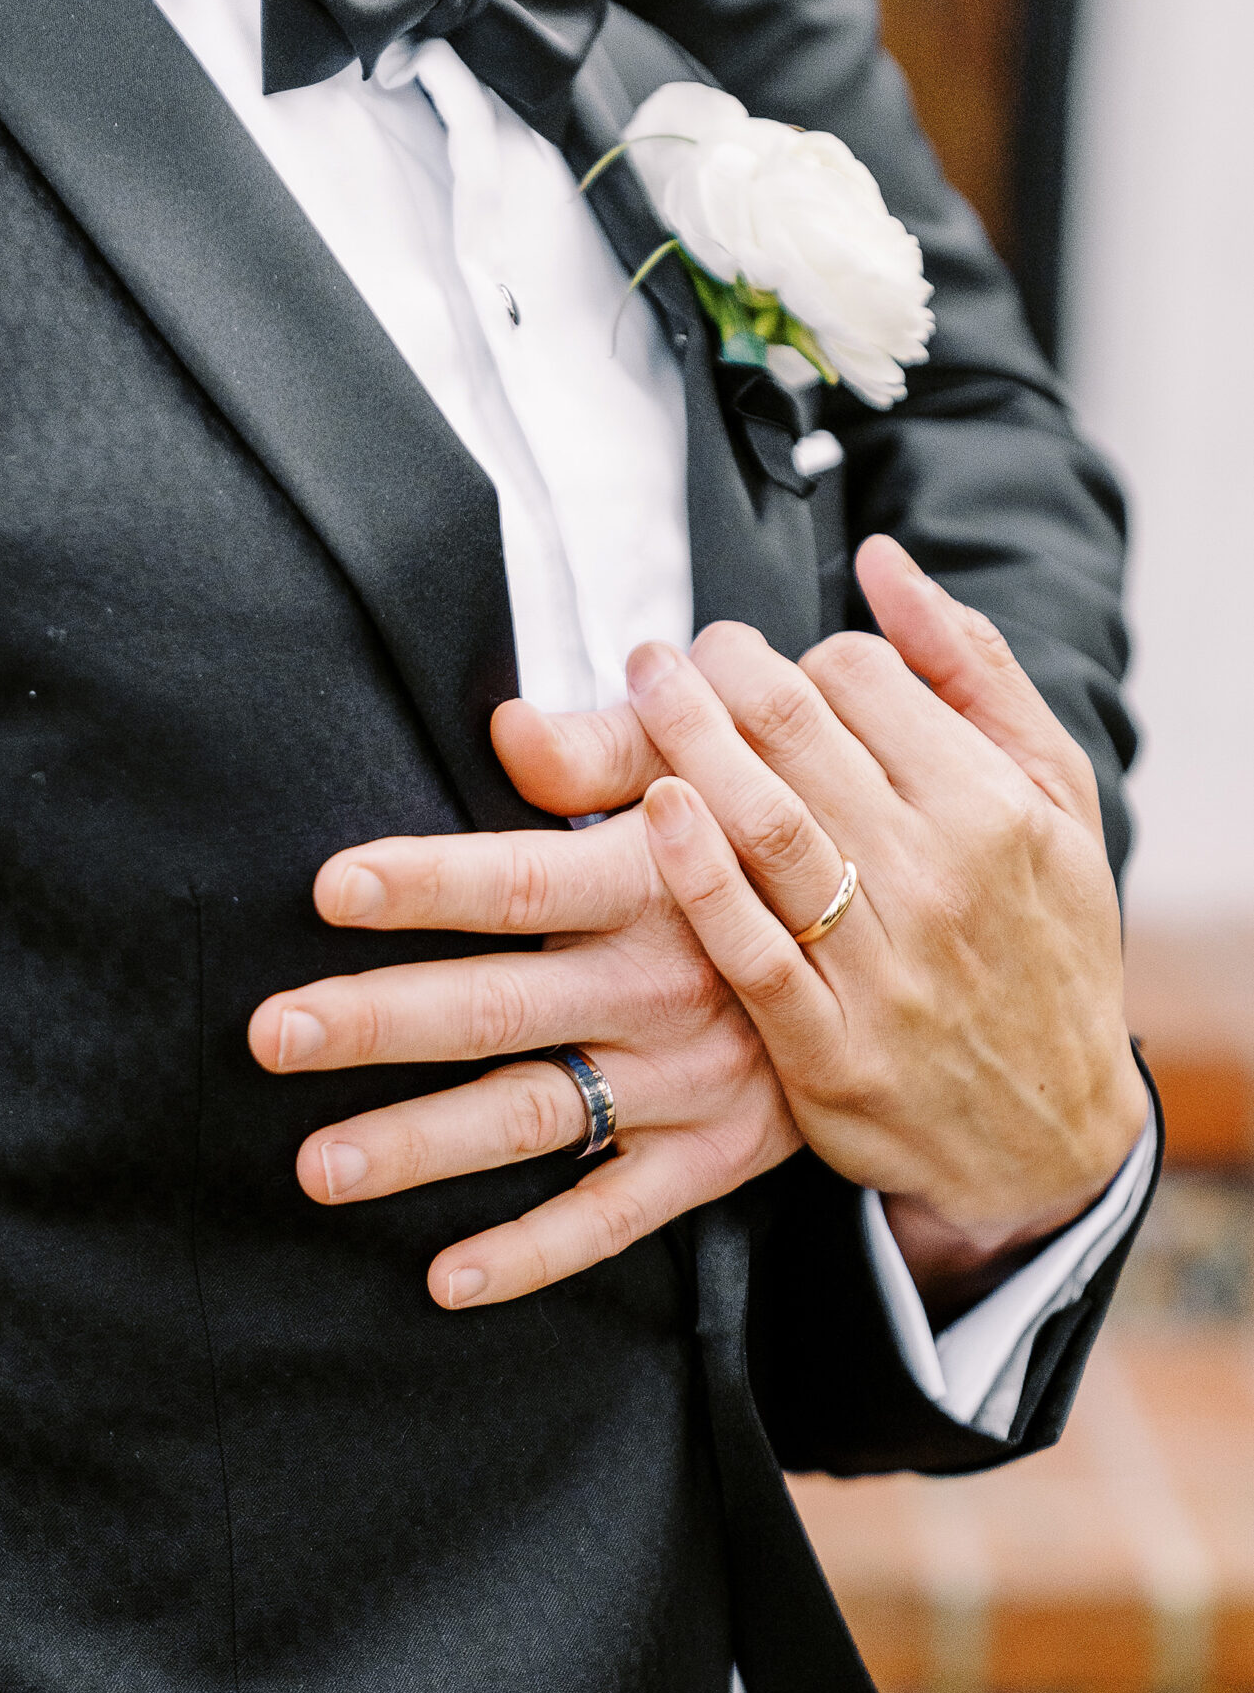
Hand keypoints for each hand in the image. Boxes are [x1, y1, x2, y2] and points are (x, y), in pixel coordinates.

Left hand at [247, 726, 798, 1310]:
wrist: (931, 936)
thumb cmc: (784, 824)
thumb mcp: (722, 758)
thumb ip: (608, 744)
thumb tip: (507, 731)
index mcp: (663, 876)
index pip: (527, 877)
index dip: (432, 882)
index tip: (335, 886)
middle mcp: (669, 984)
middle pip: (506, 1006)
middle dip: (384, 1021)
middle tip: (275, 1032)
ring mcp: (692, 1078)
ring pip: (540, 1116)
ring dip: (425, 1145)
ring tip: (320, 1166)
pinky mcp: (718, 1153)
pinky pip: (622, 1215)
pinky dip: (537, 1254)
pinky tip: (449, 1279)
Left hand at [627, 538, 1149, 1313]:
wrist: (1051, 1131)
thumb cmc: (1043, 943)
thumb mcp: (1052, 797)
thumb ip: (971, 671)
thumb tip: (883, 562)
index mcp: (994, 804)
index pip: (862, 679)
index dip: (791, 656)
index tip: (747, 667)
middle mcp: (941, 876)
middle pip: (798, 733)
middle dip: (716, 672)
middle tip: (662, 655)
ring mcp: (883, 967)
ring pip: (767, 825)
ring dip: (685, 739)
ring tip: (640, 687)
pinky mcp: (829, 1050)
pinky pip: (751, 948)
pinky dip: (700, 875)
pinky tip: (653, 809)